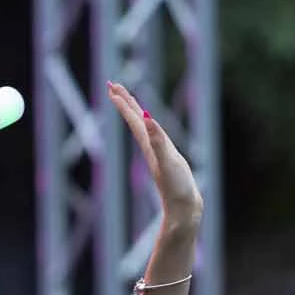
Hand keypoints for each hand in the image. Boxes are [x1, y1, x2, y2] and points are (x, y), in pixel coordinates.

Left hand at [109, 82, 200, 225]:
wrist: (183, 209)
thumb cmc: (176, 187)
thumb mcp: (167, 160)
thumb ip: (157, 139)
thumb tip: (146, 117)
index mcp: (149, 144)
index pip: (133, 118)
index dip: (124, 102)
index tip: (112, 86)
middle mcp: (150, 147)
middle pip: (134, 120)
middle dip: (124, 101)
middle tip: (113, 85)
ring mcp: (157, 153)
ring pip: (142, 128)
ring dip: (134, 112)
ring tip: (128, 100)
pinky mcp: (166, 160)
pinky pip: (154, 137)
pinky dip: (150, 127)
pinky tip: (150, 126)